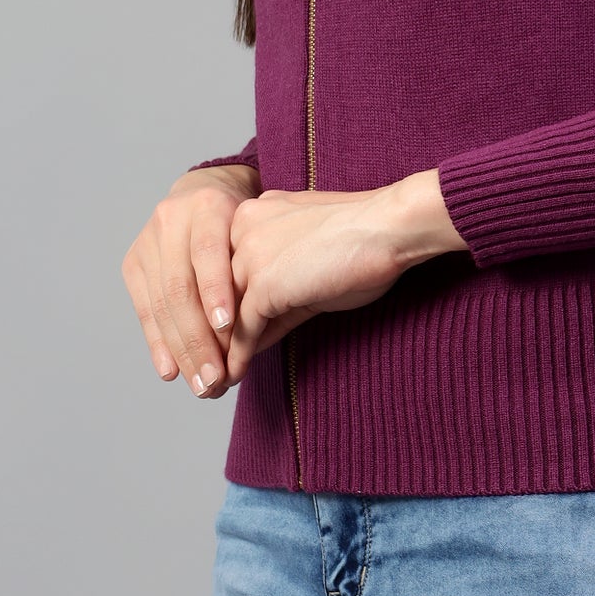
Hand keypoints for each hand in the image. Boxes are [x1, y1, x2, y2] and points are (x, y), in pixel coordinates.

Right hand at [121, 162, 261, 397]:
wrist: (208, 191)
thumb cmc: (246, 222)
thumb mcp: (258, 231)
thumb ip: (257, 267)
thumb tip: (260, 332)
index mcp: (208, 205)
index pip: (208, 252)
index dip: (216, 291)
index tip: (229, 329)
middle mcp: (172, 219)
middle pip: (181, 287)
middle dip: (199, 339)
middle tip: (216, 380)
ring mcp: (148, 241)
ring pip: (162, 304)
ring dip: (182, 351)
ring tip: (201, 385)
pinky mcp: (134, 263)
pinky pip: (146, 311)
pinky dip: (159, 344)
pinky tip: (171, 371)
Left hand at [224, 184, 410, 382]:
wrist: (390, 226)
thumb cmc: (363, 240)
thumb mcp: (307, 261)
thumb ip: (276, 292)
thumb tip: (254, 334)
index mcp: (250, 214)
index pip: (221, 270)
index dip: (216, 309)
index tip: (214, 338)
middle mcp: (241, 229)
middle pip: (213, 292)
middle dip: (209, 333)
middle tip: (205, 366)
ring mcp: (250, 255)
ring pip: (220, 314)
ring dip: (217, 352)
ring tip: (213, 382)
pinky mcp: (264, 284)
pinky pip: (243, 330)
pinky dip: (237, 358)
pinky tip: (235, 376)